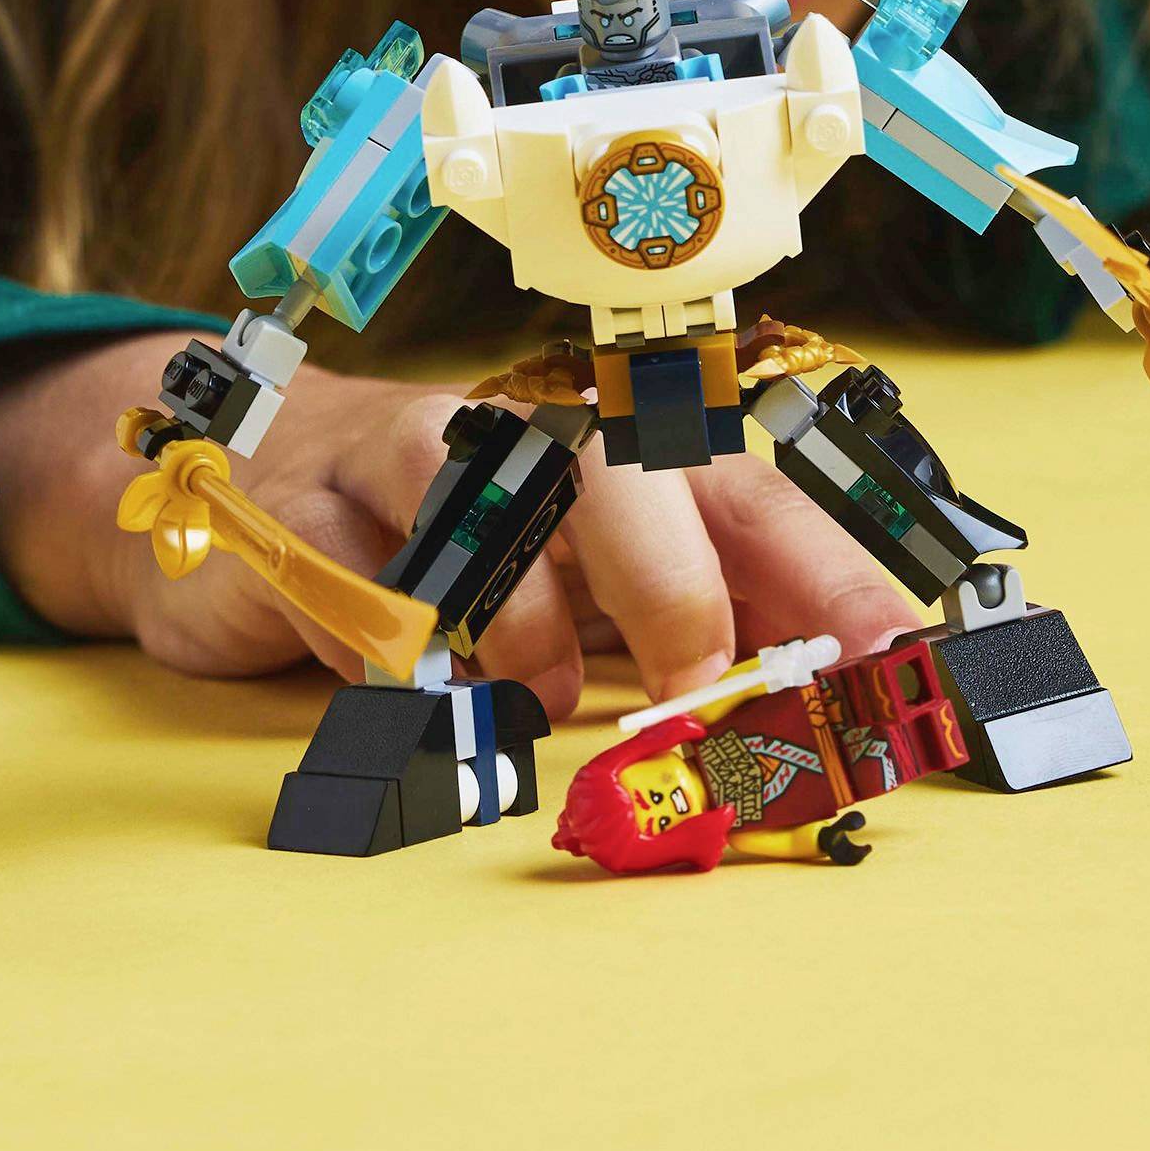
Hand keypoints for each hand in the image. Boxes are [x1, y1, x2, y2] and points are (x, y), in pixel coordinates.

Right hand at [0, 332, 915, 723]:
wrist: (253, 475)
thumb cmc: (454, 536)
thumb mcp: (583, 579)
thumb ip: (691, 628)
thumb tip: (834, 715)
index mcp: (616, 454)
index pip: (749, 495)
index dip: (828, 573)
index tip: (896, 665)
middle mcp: (527, 436)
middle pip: (624, 478)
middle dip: (678, 597)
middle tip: (701, 701)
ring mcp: (413, 462)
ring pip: (491, 509)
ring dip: (530, 624)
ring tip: (538, 700)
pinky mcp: (311, 512)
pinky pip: (368, 582)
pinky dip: (404, 650)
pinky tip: (414, 682)